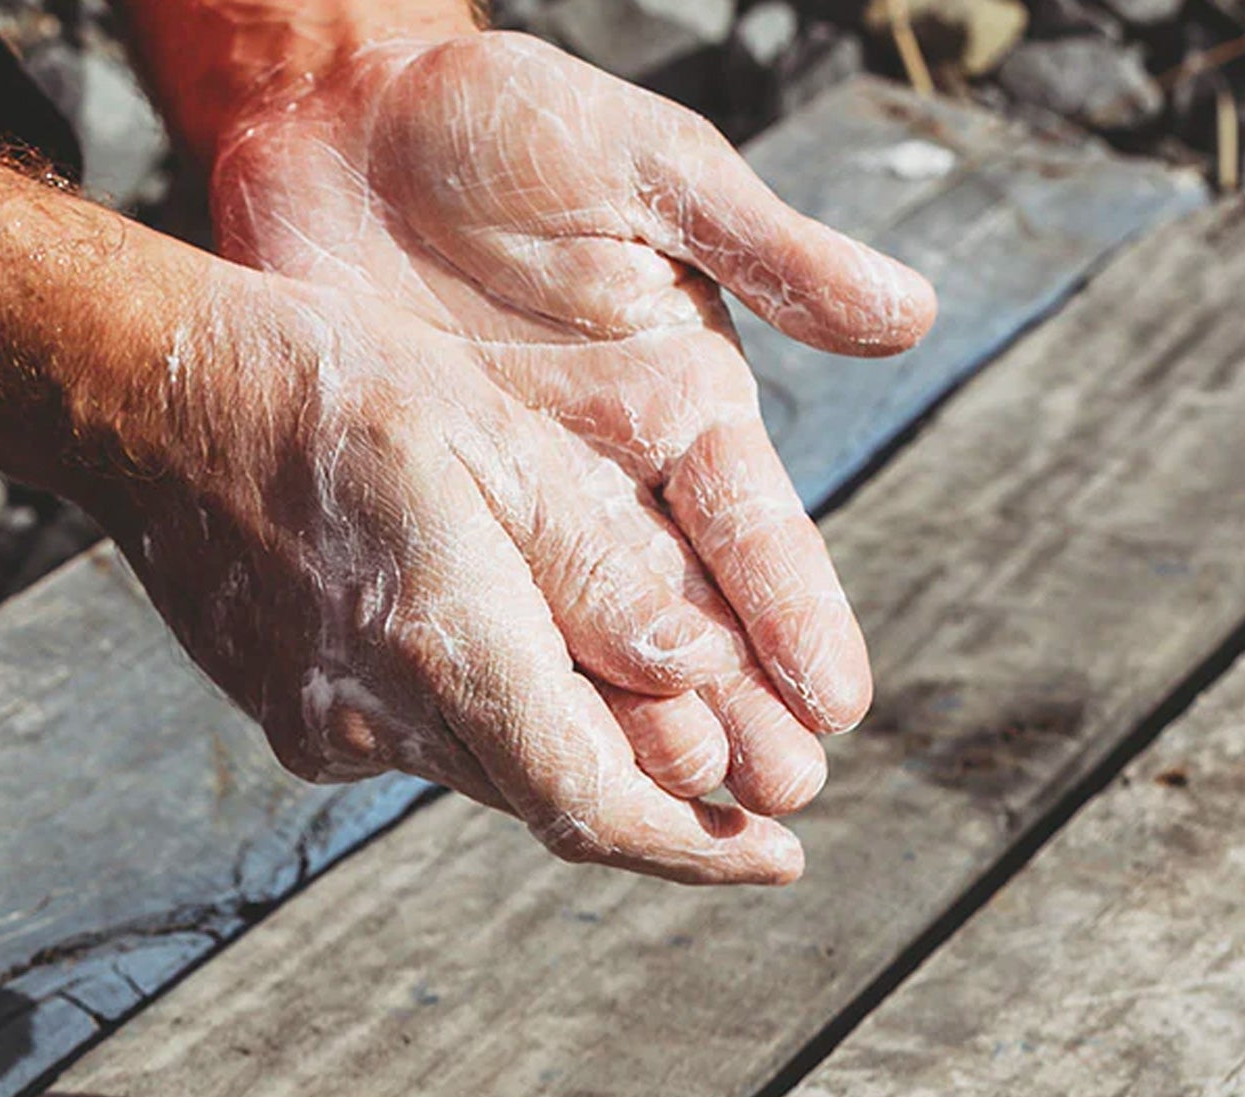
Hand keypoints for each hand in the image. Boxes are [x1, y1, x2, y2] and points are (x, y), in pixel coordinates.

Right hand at [86, 250, 809, 882]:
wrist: (146, 406)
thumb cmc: (323, 390)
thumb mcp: (489, 441)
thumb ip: (596, 568)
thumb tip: (701, 674)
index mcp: (444, 645)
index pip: (591, 803)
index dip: (694, 849)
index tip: (778, 857)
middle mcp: (380, 717)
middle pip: (551, 799)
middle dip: (653, 803)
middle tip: (745, 794)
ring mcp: (327, 732)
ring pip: (489, 772)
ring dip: (570, 754)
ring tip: (642, 712)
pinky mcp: (296, 723)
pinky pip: (422, 746)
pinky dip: (488, 720)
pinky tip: (503, 652)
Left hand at [210, 33, 935, 817]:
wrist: (348, 122)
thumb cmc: (508, 126)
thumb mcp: (650, 171)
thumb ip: (764, 248)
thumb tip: (907, 316)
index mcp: (682, 404)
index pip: (754, 532)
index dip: (794, 615)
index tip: (836, 703)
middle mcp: (608, 478)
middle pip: (681, 615)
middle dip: (732, 709)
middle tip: (777, 802)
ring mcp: (511, 506)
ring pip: (579, 641)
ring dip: (628, 727)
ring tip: (677, 814)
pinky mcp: (423, 514)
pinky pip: (472, 616)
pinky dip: (504, 685)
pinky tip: (526, 760)